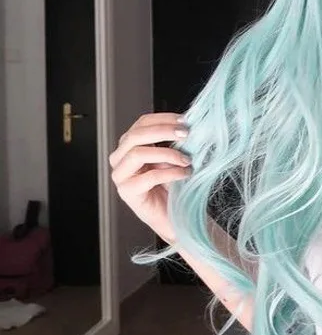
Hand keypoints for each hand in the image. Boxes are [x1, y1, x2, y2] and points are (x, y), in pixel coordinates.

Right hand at [108, 112, 191, 243]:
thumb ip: (175, 141)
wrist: (176, 216)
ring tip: (187, 160)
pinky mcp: (127, 192)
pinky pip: (148, 176)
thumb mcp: (175, 157)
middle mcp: (120, 159)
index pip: (141, 123)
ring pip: (137, 154)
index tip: (185, 120)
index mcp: (131, 146)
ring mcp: (120, 176)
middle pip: (135, 135)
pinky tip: (185, 174)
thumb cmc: (175, 186)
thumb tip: (187, 123)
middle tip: (186, 134)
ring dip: (167, 153)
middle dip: (162, 131)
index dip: (162, 119)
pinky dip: (170, 172)